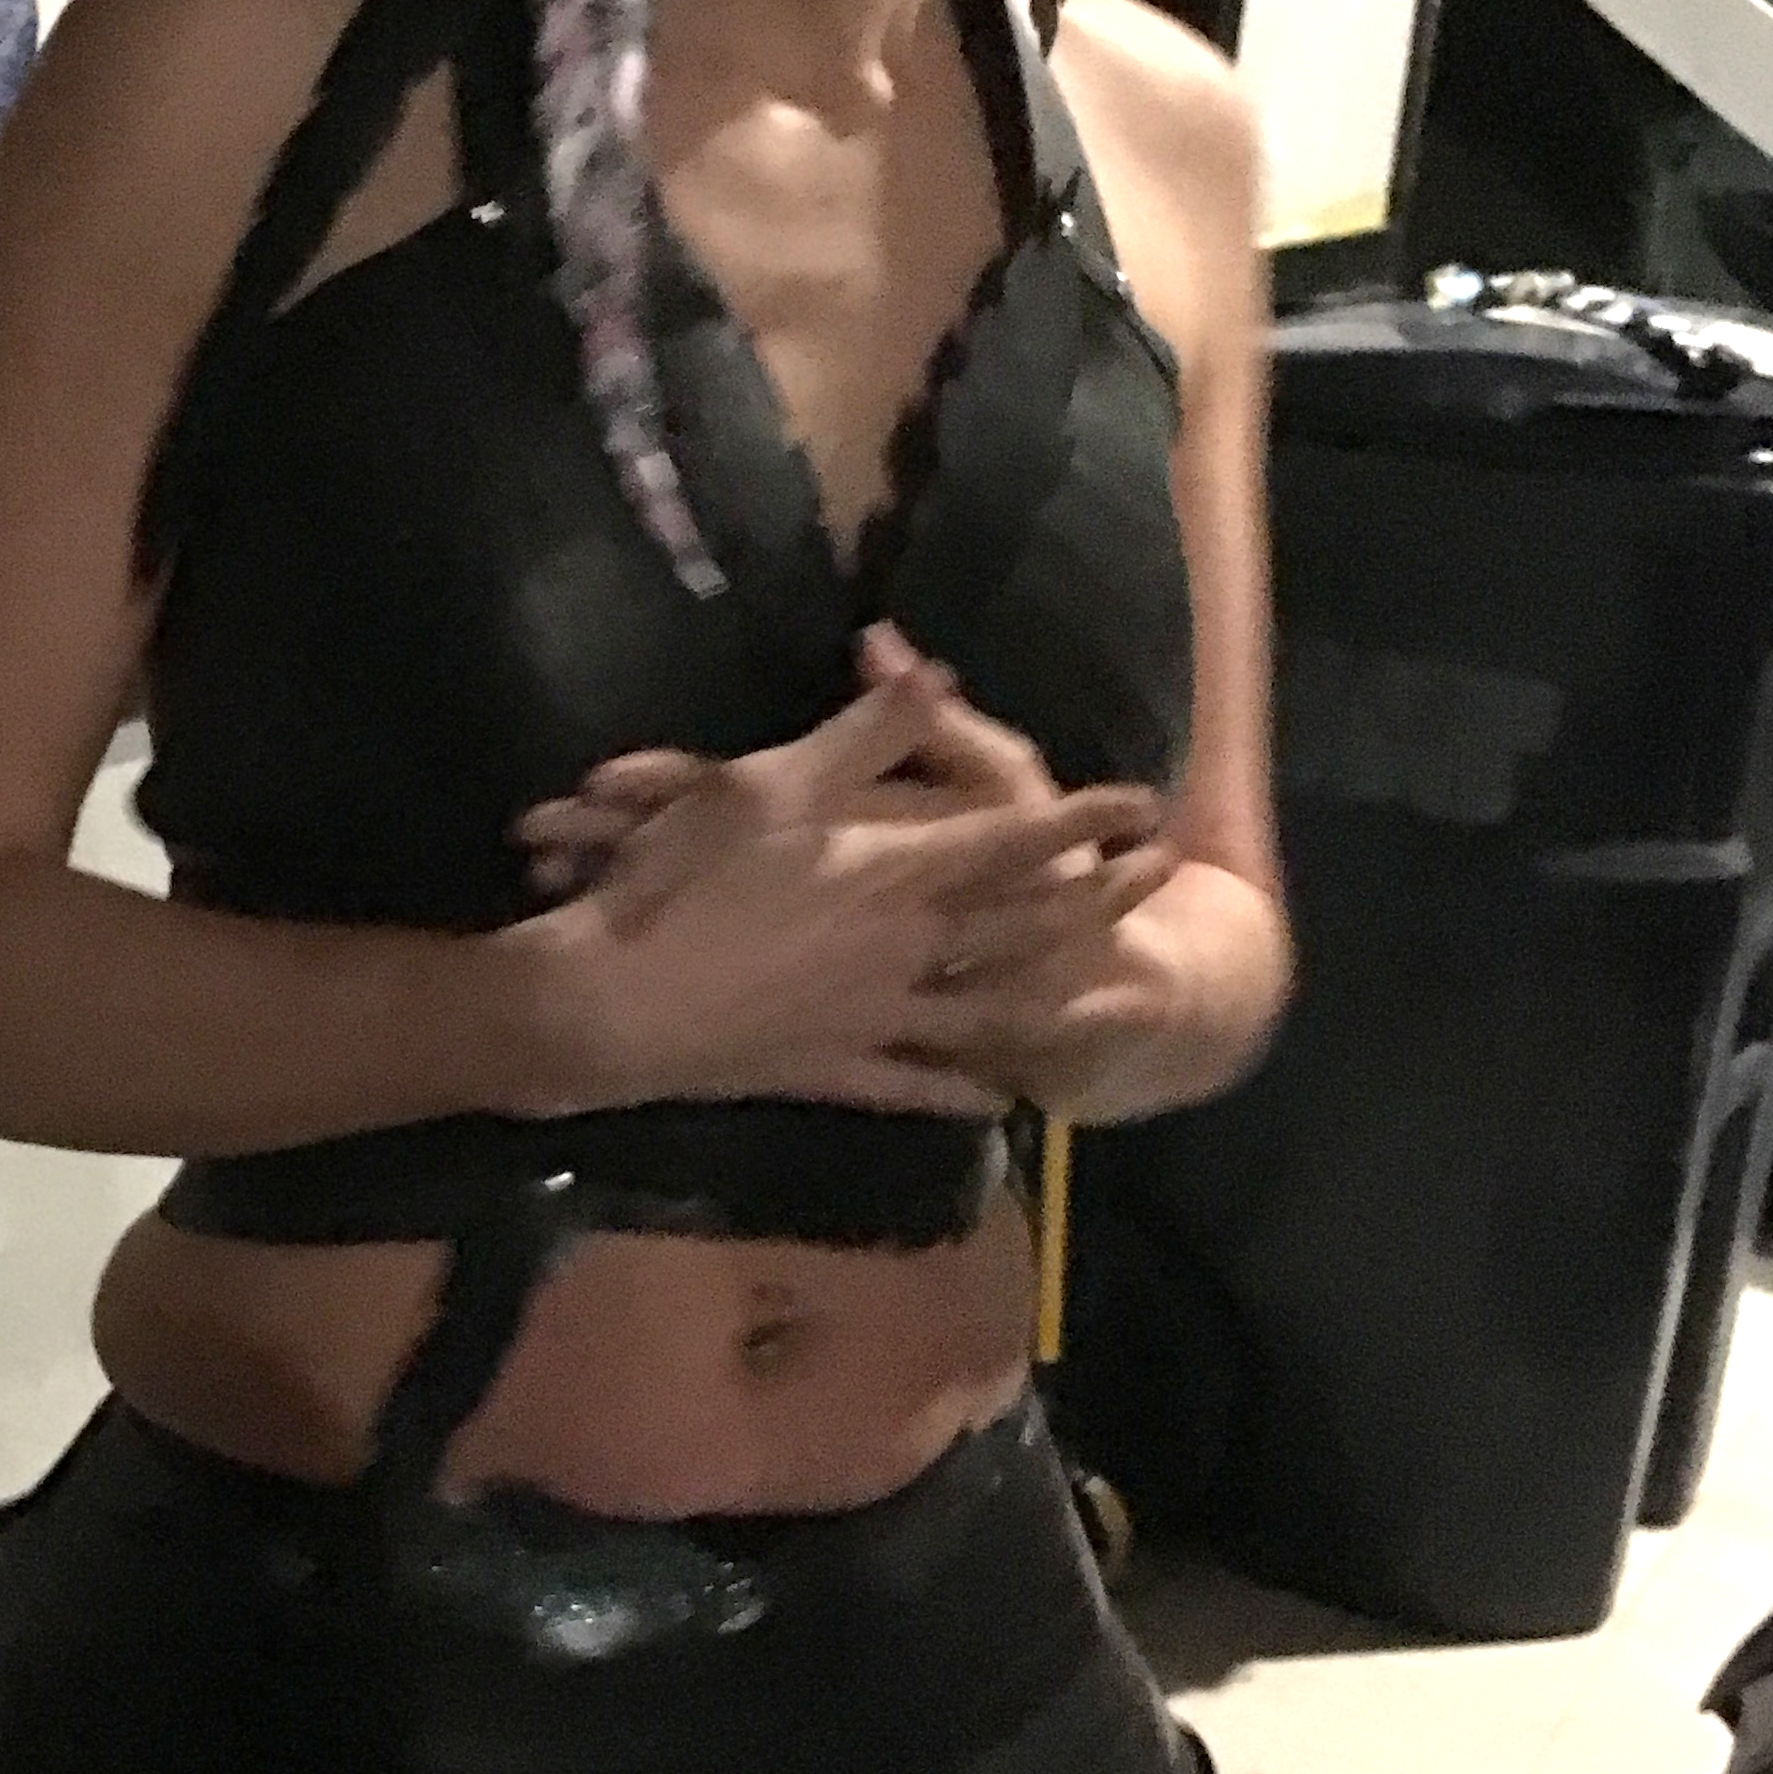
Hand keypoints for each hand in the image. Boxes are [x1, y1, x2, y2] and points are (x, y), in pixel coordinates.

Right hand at [520, 674, 1170, 1120]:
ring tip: (1117, 993)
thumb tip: (934, 674)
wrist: (614, 1006)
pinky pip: (915, 1085)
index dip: (1082, 819)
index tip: (1143, 801)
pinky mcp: (833, 1071)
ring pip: (988, 1009)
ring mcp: (875, 1020)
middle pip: (1022, 925)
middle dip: (1097, 898)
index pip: (1013, 840)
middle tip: (1158, 877)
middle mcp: (906, 950)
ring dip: (1056, 995)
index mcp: (894, 875)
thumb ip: (860, 735)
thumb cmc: (684, 884)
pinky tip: (999, 1099)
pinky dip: (962, 1091)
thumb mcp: (767, 786)